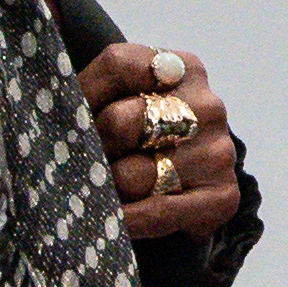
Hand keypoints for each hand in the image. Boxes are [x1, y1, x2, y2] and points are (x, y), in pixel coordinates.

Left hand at [80, 42, 237, 241]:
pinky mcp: (223, 197)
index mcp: (181, 68)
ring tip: (109, 187)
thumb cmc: (136, 132)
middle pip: (120, 123)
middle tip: (87, 159)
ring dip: (110, 187)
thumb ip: (89, 88)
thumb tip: (64, 114)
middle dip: (94, 147)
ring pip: (133, 176)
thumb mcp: (112, 95)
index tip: (80, 114)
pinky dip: (128, 220)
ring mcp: (218, 152)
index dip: (86, 94)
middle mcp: (207, 105)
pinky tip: (115, 220)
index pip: (118, 66)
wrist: (183, 181)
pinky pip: (158, 213)